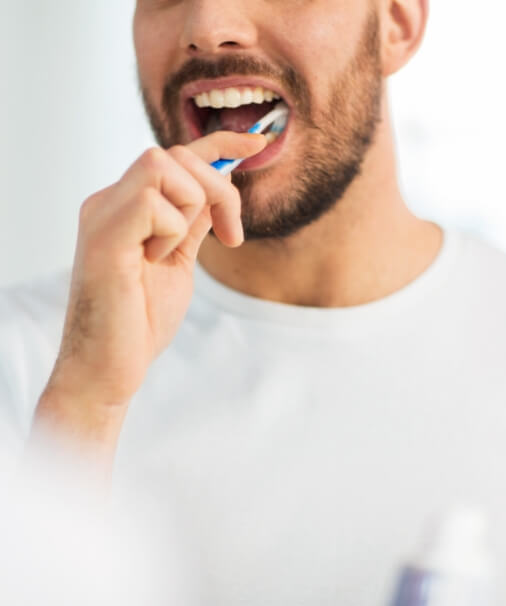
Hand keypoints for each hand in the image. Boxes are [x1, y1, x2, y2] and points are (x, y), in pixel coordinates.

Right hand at [46, 132, 266, 407]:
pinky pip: (152, 202)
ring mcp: (102, 215)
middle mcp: (109, 202)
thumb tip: (217, 189)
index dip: (219, 143)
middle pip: (175, 155)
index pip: (174, 156)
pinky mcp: (103, 236)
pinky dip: (170, 232)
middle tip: (230, 236)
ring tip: (169, 254)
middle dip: (219, 189)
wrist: (109, 369)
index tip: (257, 144)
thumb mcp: (177, 262)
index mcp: (125, 207)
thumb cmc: (139, 321)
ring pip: (164, 166)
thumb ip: (192, 223)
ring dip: (188, 211)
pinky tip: (153, 262)